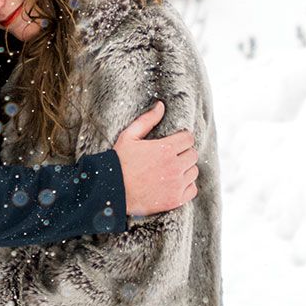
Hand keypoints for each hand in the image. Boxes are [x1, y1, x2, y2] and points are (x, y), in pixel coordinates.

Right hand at [113, 101, 198, 218]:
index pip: (188, 139)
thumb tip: (161, 105)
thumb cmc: (119, 162)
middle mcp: (174, 166)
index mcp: (165, 149)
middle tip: (171, 156)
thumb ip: (147, 120)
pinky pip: (192, 190)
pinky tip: (174, 183)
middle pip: (193, 154)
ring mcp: (176, 184)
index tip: (174, 143)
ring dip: (186, 169)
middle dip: (184, 153)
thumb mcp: (128, 136)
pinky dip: (186, 186)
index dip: (181, 139)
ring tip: (172, 170)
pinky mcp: (175, 199)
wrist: (112, 191)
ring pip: (193, 171)